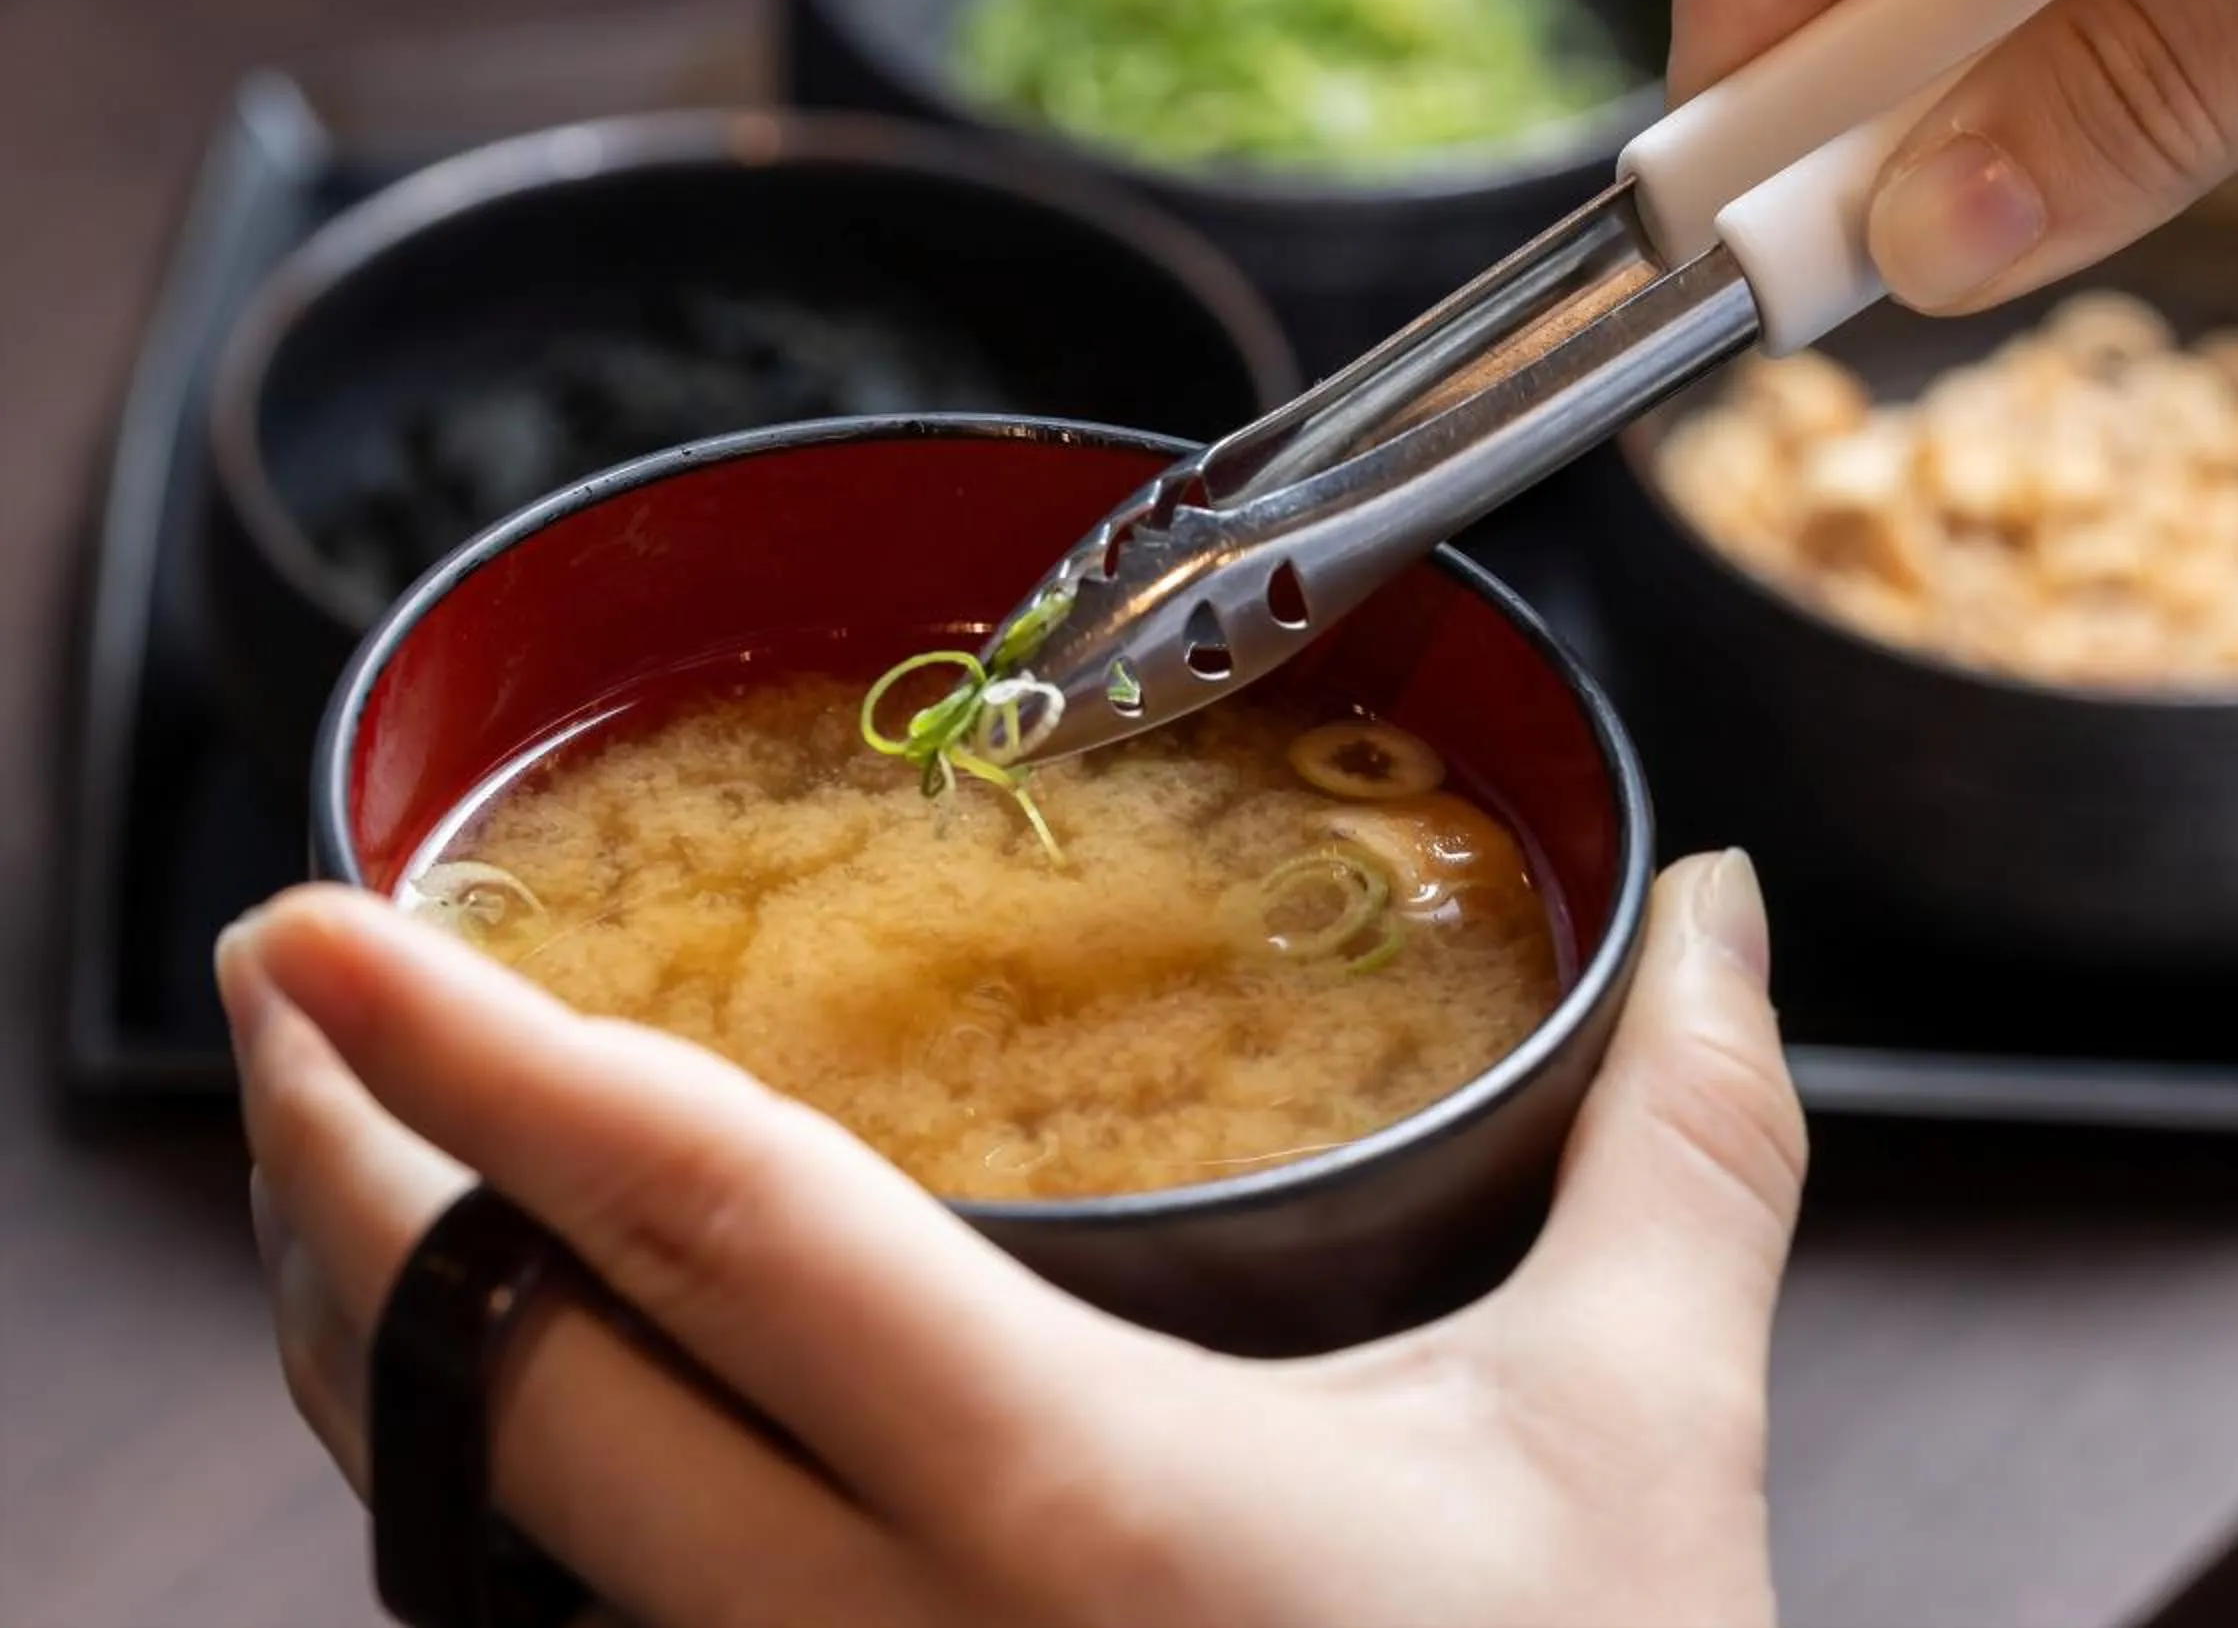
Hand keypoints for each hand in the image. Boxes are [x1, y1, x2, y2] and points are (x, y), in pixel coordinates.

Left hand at [218, 851, 1801, 1627]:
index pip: (710, 1235)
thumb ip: (1683, 1142)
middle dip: (339, 1189)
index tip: (317, 931)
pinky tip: (539, 1408)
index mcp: (1073, 1510)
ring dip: (393, 1352)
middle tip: (287, 1000)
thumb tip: (1724, 904)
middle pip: (495, 1409)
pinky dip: (502, 1505)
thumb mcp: (1639, 1441)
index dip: (481, 1063)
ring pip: (480, 1560)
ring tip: (371, 1173)